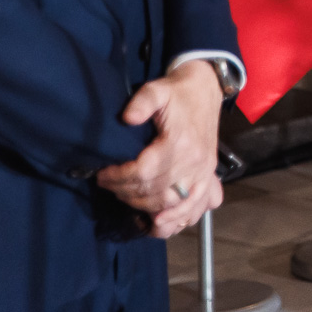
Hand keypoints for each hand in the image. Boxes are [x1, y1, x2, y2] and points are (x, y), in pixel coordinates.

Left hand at [96, 60, 223, 237]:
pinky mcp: (208, 176)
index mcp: (181, 143)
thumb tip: (128, 118)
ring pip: (172, 205)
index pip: (144, 173)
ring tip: (128, 200)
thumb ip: (142, 101)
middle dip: (126, 193)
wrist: (207, 89)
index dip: (118, 178)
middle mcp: (195, 162)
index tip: (103, 174)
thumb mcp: (158, 89)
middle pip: (155, 192)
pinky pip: (196, 208)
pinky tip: (160, 222)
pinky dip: (178, 220)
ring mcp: (204, 171)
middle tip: (110, 184)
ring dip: (147, 209)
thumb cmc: (178, 92)